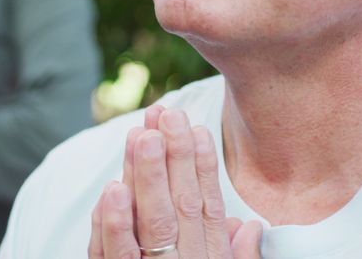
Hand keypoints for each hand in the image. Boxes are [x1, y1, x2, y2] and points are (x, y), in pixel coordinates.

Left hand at [89, 106, 262, 258]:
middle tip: (167, 116)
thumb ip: (237, 256)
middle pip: (179, 206)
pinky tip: (113, 189)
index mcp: (208, 258)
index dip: (203, 168)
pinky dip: (113, 223)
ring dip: (144, 177)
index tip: (199, 130)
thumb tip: (248, 224)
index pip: (208, 208)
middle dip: (174, 158)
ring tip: (141, 136)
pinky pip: (114, 254)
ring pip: (148, 223)